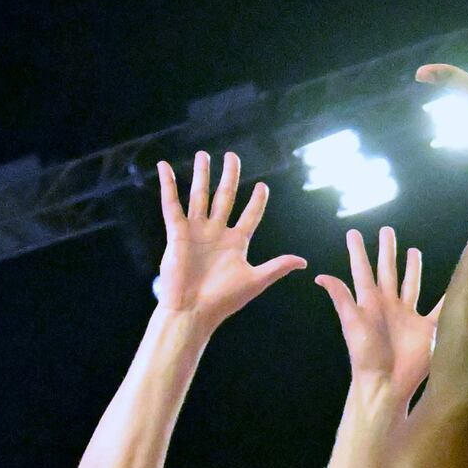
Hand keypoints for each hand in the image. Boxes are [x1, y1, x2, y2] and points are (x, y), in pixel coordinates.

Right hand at [153, 152, 307, 330]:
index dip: (257, 201)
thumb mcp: (256, 280)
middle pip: (225, 197)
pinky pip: (171, 204)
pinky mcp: (177, 233)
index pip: (250, 215)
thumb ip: (277, 266)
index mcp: (236, 243)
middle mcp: (216, 233)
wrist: (193, 311)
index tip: (262, 186)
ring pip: (200, 196)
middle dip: (229, 176)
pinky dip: (167, 185)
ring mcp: (196, 232)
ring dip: (201, 175)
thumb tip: (303, 262)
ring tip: (203, 155)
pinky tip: (164, 166)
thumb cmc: (224, 300)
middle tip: (232, 156)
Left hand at [315, 226, 433, 403]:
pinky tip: (453, 282)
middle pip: (388, 271)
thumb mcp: (352, 324)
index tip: (353, 232)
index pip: (363, 271)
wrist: (387, 384)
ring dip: (412, 268)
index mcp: (370, 302)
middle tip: (387, 230)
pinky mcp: (427, 329)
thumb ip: (341, 298)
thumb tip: (320, 276)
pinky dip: (448, 296)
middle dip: (387, 251)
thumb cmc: (367, 355)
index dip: (358, 252)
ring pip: (411, 285)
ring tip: (413, 250)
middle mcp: (389, 305)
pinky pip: (440, 307)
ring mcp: (408, 316)